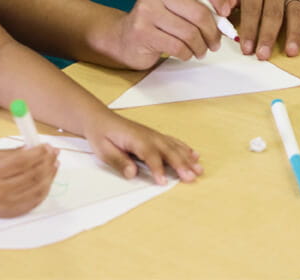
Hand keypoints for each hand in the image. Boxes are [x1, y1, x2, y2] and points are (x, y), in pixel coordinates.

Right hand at [0, 145, 57, 217]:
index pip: (24, 161)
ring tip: (54, 165)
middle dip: (47, 162)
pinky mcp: (8, 214)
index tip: (48, 146)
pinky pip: (32, 204)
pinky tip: (47, 182)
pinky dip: (42, 192)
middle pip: (32, 176)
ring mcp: (4, 205)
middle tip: (54, 153)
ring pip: (36, 190)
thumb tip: (37, 149)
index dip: (39, 153)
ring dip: (49, 177)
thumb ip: (14, 153)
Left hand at [83, 112, 202, 184]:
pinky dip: (185, 148)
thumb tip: (132, 173)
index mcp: (136, 139)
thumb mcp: (103, 150)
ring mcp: (153, 135)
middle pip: (168, 151)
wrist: (100, 118)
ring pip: (174, 147)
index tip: (164, 182)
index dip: (158, 169)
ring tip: (199, 169)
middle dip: (181, 165)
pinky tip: (194, 155)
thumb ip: (119, 161)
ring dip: (187, 158)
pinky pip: (173, 142)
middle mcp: (148, 136)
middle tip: (192, 177)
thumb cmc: (102, 135)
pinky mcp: (155, 136)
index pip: (150, 155)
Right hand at [112, 0, 233, 69]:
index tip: (225, 12)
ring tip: (200, 50)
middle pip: (199, 13)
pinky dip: (187, 53)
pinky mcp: (142, 32)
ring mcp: (147, 11)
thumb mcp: (181, 5)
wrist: (125, 38)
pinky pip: (178, 47)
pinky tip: (185, 53)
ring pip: (190, 33)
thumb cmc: (159, 21)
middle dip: (213, 33)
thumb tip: (232, 2)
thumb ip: (205, 1)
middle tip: (215, 43)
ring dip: (200, 47)